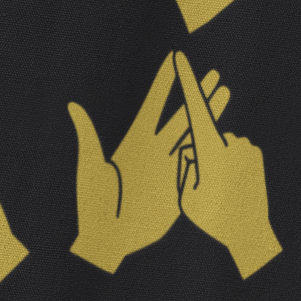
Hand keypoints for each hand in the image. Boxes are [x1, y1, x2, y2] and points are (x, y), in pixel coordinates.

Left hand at [68, 53, 228, 274]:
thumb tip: (72, 105)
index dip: (165, 81)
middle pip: (181, 116)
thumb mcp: (90, 168)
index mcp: (134, 140)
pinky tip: (228, 137)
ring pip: (195, 137)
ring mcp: (170, 168)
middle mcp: (155, 150)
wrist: (110, 240)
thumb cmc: (93, 205)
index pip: (153, 103)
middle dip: (197, 95)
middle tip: (214, 75)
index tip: (175, 60)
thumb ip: (88, 137)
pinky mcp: (180, 187)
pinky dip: (214, 151)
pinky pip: (199, 166)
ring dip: (210, 117)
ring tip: (225, 96)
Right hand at [174, 52, 280, 278]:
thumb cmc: (210, 218)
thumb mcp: (182, 195)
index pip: (191, 107)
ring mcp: (244, 148)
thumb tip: (189, 149)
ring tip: (221, 189)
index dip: (184, 80)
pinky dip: (232, 163)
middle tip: (215, 117)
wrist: (249, 234)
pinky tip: (234, 185)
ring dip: (217, 158)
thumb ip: (182, 166)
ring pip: (221, 143)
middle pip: (207, 123)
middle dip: (207, 113)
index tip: (178, 57)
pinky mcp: (256, 155)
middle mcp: (226, 143)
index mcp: (205, 150)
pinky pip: (236, 152)